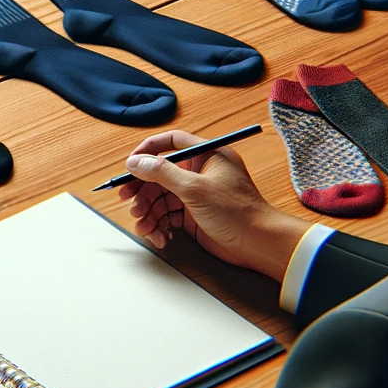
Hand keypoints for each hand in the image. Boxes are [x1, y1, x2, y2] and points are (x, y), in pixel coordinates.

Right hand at [117, 130, 310, 277]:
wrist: (258, 244)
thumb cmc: (236, 212)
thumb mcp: (194, 189)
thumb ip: (162, 173)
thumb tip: (135, 162)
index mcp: (206, 155)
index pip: (171, 143)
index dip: (148, 151)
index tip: (129, 164)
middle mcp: (200, 172)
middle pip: (160, 174)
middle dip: (143, 191)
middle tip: (129, 203)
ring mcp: (196, 194)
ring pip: (161, 198)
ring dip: (150, 213)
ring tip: (145, 228)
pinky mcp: (194, 215)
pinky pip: (169, 215)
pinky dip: (161, 225)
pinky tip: (161, 237)